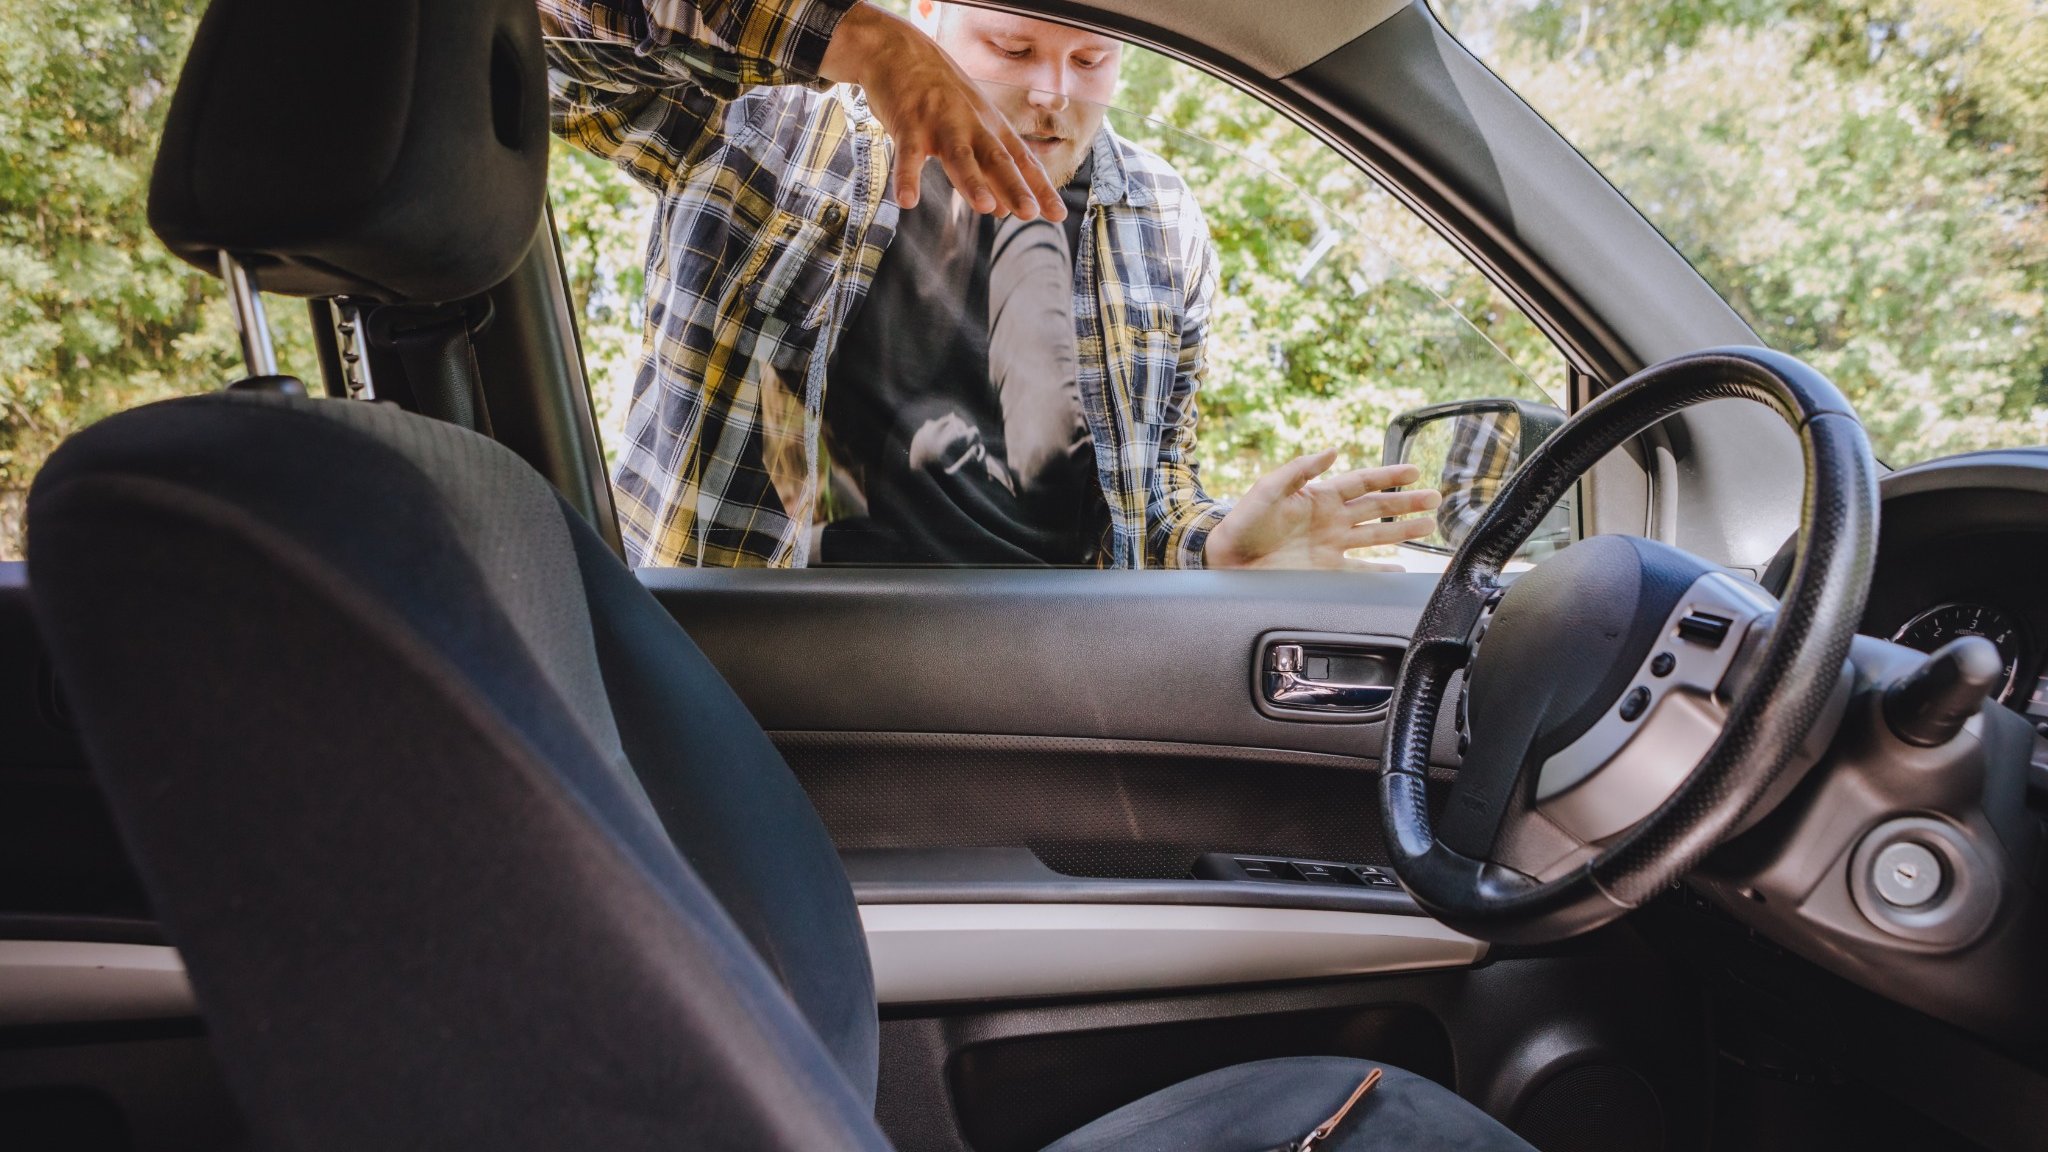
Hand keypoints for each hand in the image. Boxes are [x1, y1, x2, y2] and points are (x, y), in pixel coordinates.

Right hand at [820, 2, 1063, 219]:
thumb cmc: (939, 93)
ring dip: (973, 182)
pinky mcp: (908, 123)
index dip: (1041, 188)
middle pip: (997, 159)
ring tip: (986, 208)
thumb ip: (987, 168)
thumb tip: (1003, 211)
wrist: (899, 50)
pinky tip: (907, 201)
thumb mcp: (970, 126)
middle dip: (1015, 187)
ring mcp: (940, 123)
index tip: (1058, 215)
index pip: (1022, 160)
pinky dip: (907, 177)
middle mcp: (971, 125)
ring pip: (960, 156)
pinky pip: (908, 154)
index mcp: (991, 126)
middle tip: (1030, 213)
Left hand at [1204, 451, 1440, 570]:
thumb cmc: (1243, 521)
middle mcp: (1331, 520)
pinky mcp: (1326, 571)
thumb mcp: (1268, 488)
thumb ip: (1300, 470)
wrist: (1228, 560)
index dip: (1388, 475)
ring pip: (1376, 536)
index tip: (1414, 470)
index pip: (1362, 482)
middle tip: (1435, 498)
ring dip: (1403, 531)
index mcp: (1319, 496)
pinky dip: (1381, 572)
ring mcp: (1331, 546)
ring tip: (1429, 526)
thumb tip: (1332, 450)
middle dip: (1407, 502)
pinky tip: (1399, 570)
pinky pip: (1361, 570)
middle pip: (1377, 508)